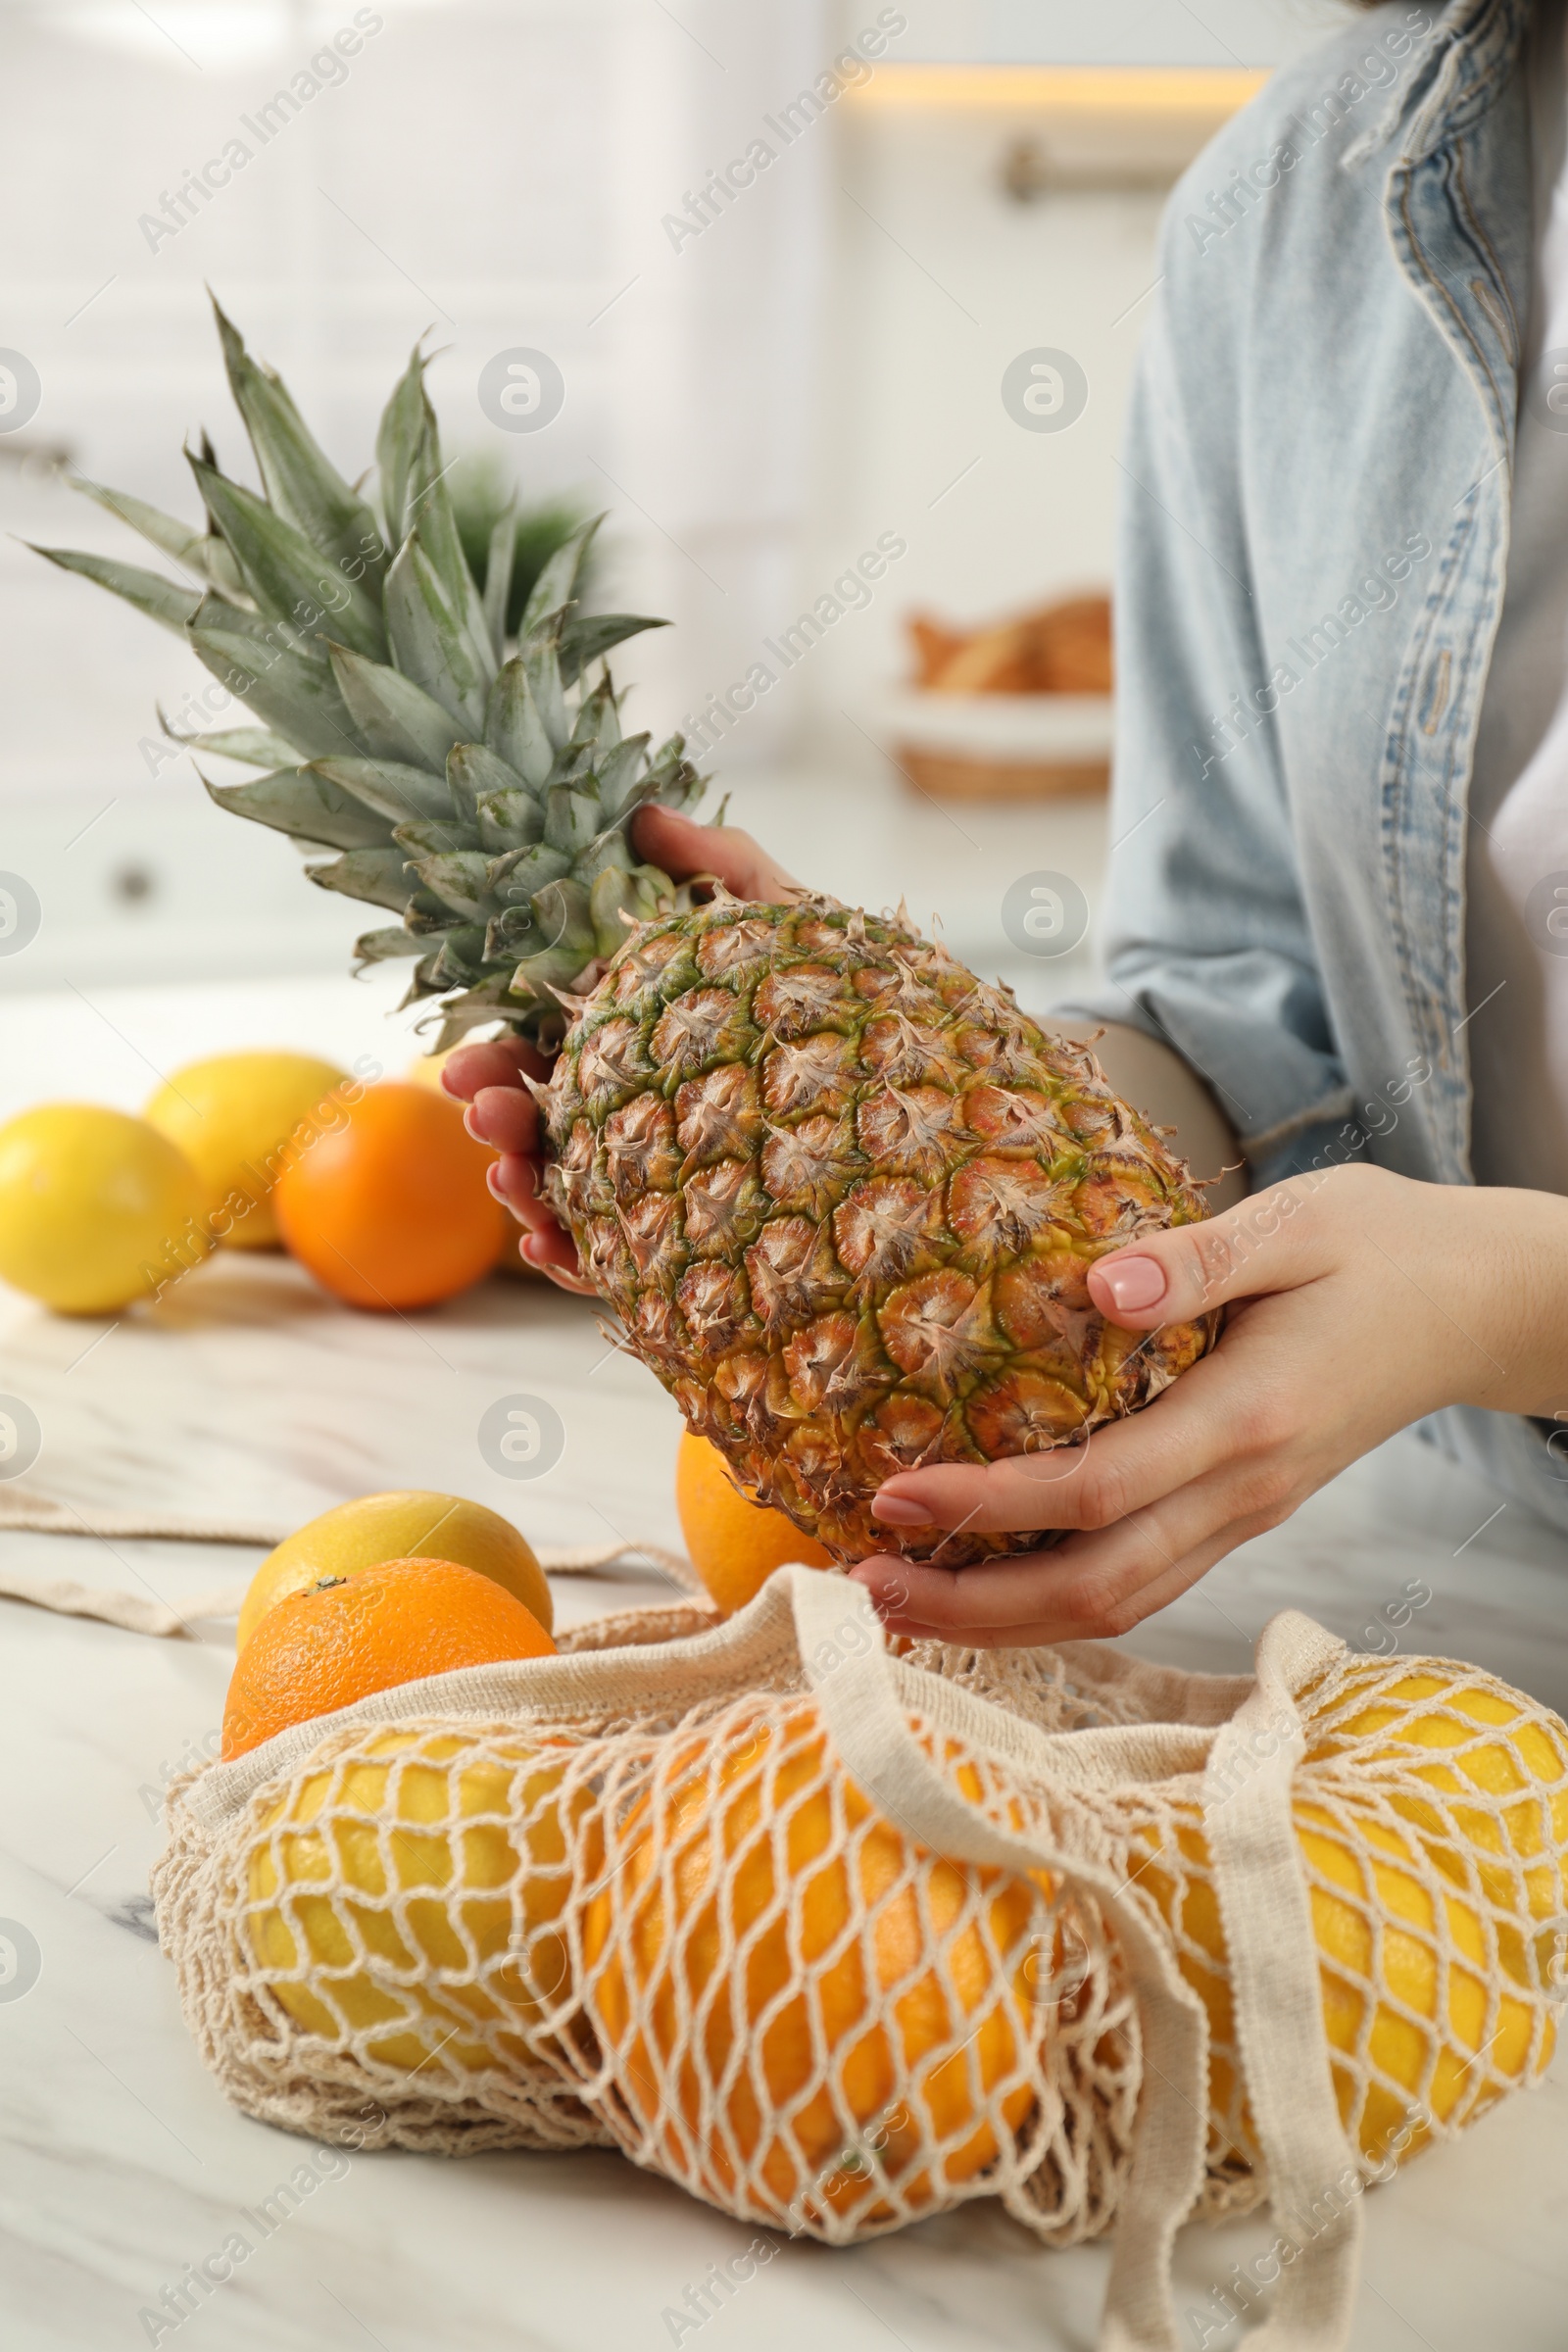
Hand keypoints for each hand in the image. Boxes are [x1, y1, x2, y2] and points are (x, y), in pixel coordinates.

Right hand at [442, 809, 802, 1287]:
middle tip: (482, 1116)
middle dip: (498, 1124)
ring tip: (511, 1183)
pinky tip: (558, 1252)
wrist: (932, 1096)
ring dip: (523, 1191)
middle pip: (544, 1122)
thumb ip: (721, 866)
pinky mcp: (686, 1238)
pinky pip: (619, 1256)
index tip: (460, 1066)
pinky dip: (574, 1259)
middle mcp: (634, 1109)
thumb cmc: (849, 995)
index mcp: (633, 1040)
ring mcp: (656, 1176)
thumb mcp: (789, 921)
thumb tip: (645, 815)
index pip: (543, 1051)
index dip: (495, 1058)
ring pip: (569, 1190)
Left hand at [850, 1163, 1567, 1646]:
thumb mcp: (1295, 1223)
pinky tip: (991, 1581)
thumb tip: (1094, 1287)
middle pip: (1097, 1587)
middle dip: (973, 1603)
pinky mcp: (1243, 1513)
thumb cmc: (1381, 1247)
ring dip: (1005, 1621)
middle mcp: (1245, 1490)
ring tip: (902, 1603)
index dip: (987, 1506)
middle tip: (863, 1582)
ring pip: (1120, 1605)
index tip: (892, 1490)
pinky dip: (1057, 1601)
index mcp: (1248, 1419)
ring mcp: (1247, 1515)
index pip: (1096, 1491)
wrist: (1480, 1304)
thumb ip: (1195, 1258)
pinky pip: (1142, 1582)